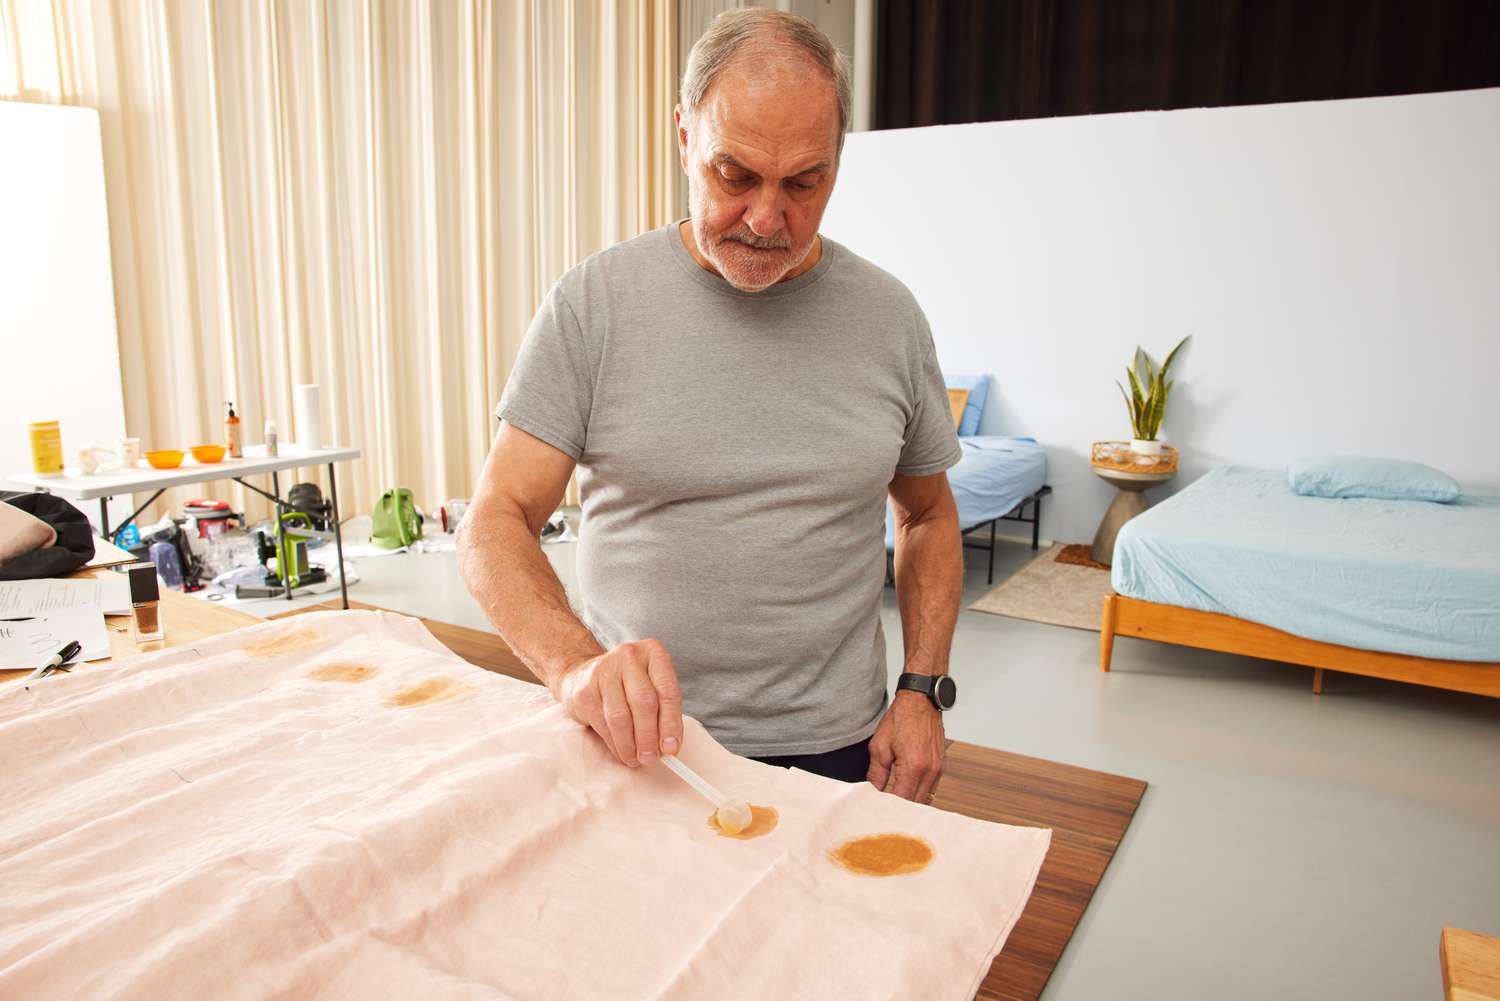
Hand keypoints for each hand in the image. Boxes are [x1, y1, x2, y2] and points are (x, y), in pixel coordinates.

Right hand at [552, 639, 684, 766]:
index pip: (668, 690)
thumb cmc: (626, 684)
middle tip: (651, 758)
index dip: (671, 723)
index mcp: (653, 652)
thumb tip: (669, 746)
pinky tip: (622, 751)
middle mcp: (628, 656)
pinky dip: (615, 744)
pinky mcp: (585, 691)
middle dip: (650, 737)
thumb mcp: (650, 686)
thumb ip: (663, 711)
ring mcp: (603, 671)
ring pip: (621, 717)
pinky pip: (603, 725)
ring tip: (637, 759)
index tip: (672, 748)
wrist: (582, 674)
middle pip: (644, 703)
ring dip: (631, 745)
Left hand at [867, 690, 945, 801]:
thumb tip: (874, 791)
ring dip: (911, 803)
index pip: (902, 801)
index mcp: (914, 767)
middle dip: (901, 810)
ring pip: (926, 798)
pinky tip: (907, 791)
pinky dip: (920, 792)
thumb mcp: (880, 745)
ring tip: (895, 804)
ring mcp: (938, 768)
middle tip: (885, 811)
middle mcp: (930, 771)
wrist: (921, 700)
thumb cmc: (901, 718)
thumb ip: (877, 773)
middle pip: (916, 804)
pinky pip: (931, 787)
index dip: (890, 809)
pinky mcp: (941, 765)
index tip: (878, 811)